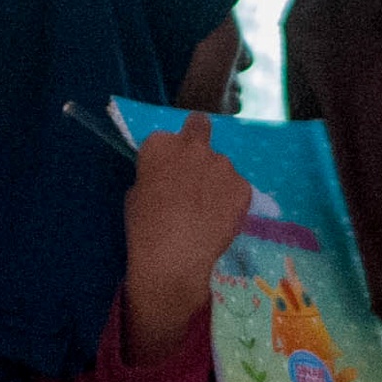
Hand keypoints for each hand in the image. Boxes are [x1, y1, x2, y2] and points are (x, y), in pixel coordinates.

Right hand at [123, 114, 253, 361]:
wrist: (174, 255)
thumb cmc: (145, 226)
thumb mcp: (137, 192)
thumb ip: (157, 174)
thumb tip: (170, 177)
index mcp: (160, 144)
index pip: (168, 138)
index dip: (170, 155)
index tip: (170, 172)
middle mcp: (194, 146)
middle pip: (200, 127)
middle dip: (199, 138)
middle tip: (198, 166)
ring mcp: (223, 164)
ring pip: (221, 165)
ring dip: (216, 179)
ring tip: (208, 210)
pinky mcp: (244, 186)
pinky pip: (238, 188)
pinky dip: (232, 200)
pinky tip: (220, 220)